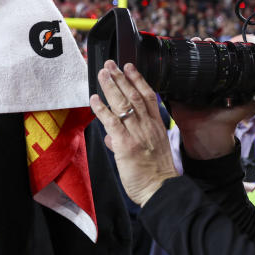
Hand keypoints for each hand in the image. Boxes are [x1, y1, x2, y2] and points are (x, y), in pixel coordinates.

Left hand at [90, 61, 179, 206]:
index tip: (129, 66)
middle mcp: (148, 126)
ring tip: (102, 73)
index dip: (138, 79)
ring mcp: (137, 134)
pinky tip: (94, 98)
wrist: (160, 189)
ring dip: (111, 87)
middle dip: (121, 78)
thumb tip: (111, 137)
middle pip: (134, 95)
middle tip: (110, 64)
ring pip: (124, 104)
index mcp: (156, 126)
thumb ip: (128, 140)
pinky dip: (102, 109)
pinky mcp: (126, 144)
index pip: (147, 96)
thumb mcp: (149, 151)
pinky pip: (112, 122)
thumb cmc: (155, 173)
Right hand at [167, 37, 254, 159]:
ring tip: (188, 44)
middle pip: (195, 62)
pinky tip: (170, 61)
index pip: (211, 63)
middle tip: (199, 40)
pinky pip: (168, 84)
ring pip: (182, 68)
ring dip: (183, 56)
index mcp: (213, 84)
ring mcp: (185, 90)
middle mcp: (199, 85)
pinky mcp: (173, 97)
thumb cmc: (225, 123)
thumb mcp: (242, 108)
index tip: (211, 41)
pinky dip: (166, 73)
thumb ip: (252, 99)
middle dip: (196, 48)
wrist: (209, 137)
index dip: (210, 51)